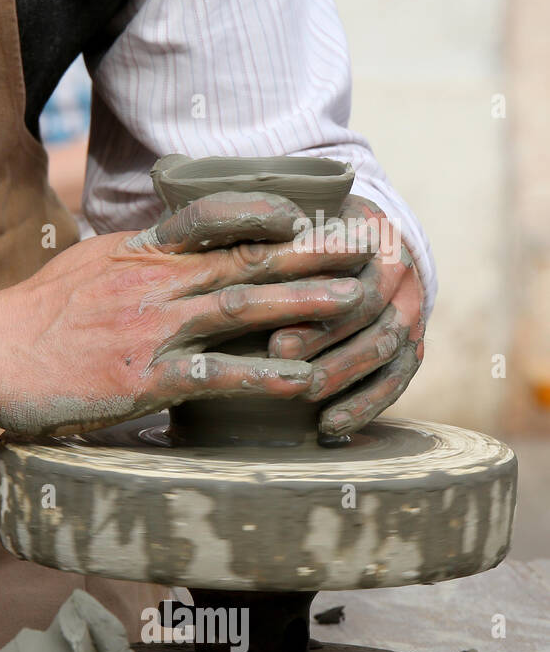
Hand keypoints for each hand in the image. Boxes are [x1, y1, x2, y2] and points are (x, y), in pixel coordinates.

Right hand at [0, 192, 369, 436]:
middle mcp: (150, 283)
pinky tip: (303, 382)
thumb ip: (132, 258)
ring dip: (303, 304)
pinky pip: (215, 375)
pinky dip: (263, 376)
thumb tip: (168, 249)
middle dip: (310, 253)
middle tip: (364, 247)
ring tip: (355, 302)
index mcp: (136, 253)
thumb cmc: (29, 317)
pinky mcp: (140, 378)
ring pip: (240, 308)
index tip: (306, 214)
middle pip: (244, 259)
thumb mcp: (82, 266)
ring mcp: (147, 330)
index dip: (265, 212)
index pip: (211, 217)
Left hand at [268, 195, 424, 436]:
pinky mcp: (410, 347)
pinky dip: (364, 405)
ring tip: (302, 393)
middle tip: (277, 354)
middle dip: (323, 338)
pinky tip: (330, 426)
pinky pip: (395, 380)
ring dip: (342, 373)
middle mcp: (401, 274)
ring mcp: (410, 312)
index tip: (274, 331)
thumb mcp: (289, 224)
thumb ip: (269, 236)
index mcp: (374, 237)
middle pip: (369, 312)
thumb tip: (241, 256)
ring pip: (385, 348)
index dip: (313, 298)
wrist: (352, 245)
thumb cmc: (301, 235)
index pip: (350, 269)